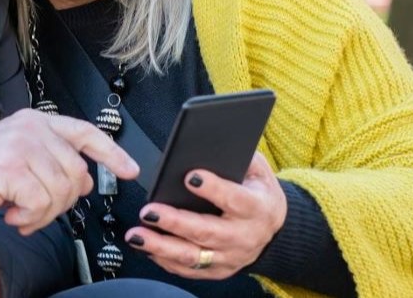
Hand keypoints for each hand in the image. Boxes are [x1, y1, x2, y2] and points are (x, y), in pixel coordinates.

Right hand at [0, 109, 138, 234]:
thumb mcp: (21, 157)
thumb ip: (54, 160)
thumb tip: (87, 179)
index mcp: (36, 121)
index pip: (84, 132)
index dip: (111, 152)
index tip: (130, 170)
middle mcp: (31, 128)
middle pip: (77, 172)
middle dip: (64, 201)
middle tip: (39, 210)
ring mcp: (22, 145)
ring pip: (62, 191)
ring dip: (44, 214)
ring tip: (21, 214)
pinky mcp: (11, 167)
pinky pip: (42, 203)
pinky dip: (29, 218)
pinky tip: (12, 215)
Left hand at [124, 151, 285, 279]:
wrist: (275, 228)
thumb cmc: (258, 192)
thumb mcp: (259, 170)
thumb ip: (240, 156)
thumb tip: (211, 141)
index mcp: (257, 208)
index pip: (235, 199)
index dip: (213, 188)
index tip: (190, 177)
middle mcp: (244, 236)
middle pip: (207, 232)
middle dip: (175, 222)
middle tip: (149, 211)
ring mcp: (230, 257)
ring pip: (193, 256)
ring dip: (161, 247)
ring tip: (137, 235)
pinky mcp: (218, 270)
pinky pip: (188, 270)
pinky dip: (165, 260)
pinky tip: (146, 248)